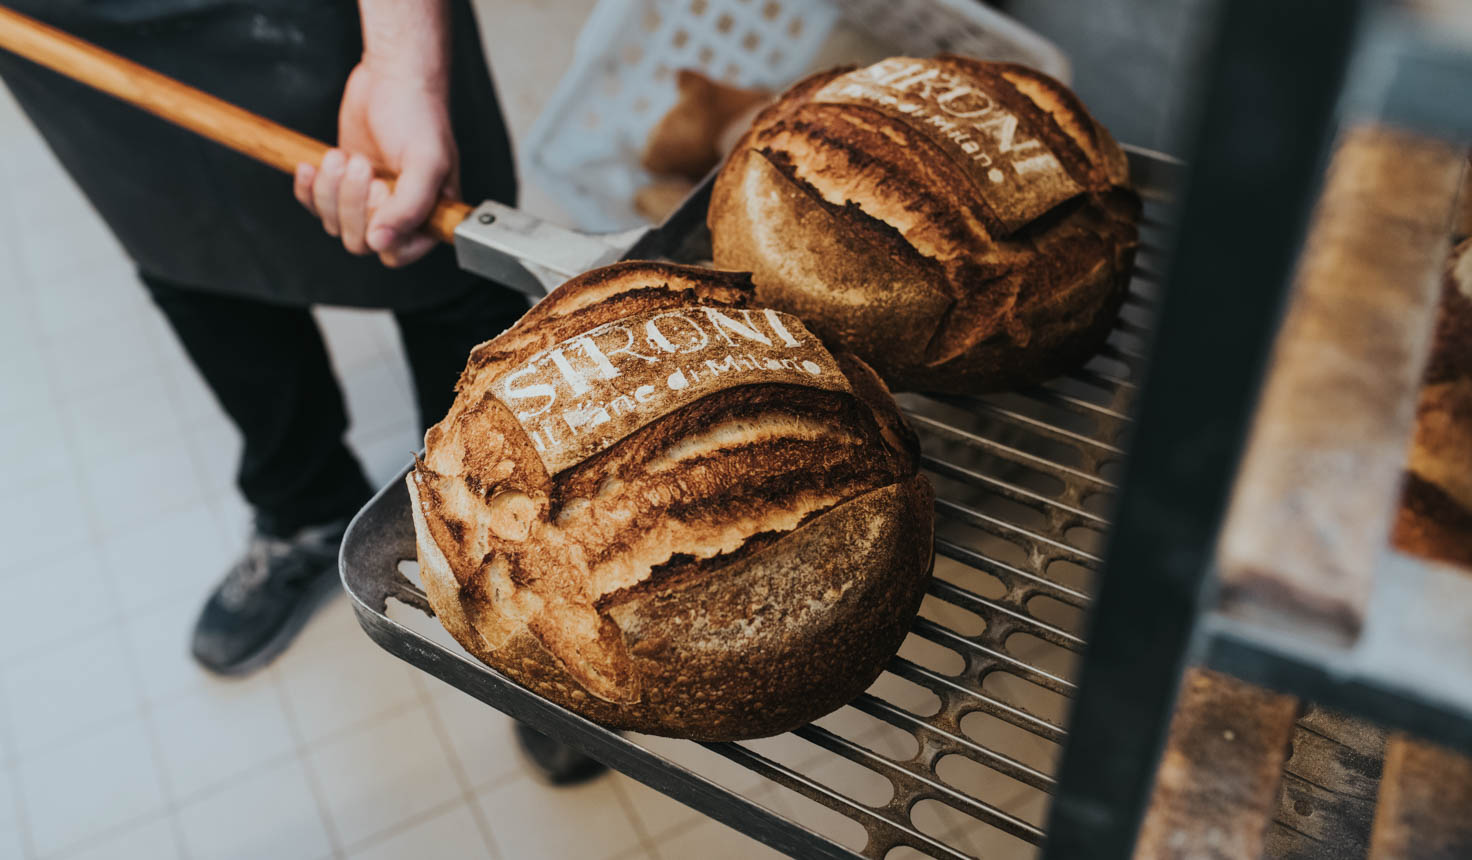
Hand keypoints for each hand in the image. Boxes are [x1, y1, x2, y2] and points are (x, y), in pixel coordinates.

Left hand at [295, 61, 458, 267]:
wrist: (392, 78)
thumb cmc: (419, 115)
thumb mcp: (426, 163)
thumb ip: (410, 207)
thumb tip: (382, 243)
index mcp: (428, 215)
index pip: (397, 253)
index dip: (381, 228)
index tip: (382, 189)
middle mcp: (397, 214)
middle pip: (360, 241)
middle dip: (351, 203)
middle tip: (361, 164)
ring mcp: (367, 201)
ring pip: (334, 225)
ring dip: (329, 191)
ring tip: (342, 156)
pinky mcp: (341, 185)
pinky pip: (315, 207)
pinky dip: (308, 189)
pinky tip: (314, 164)